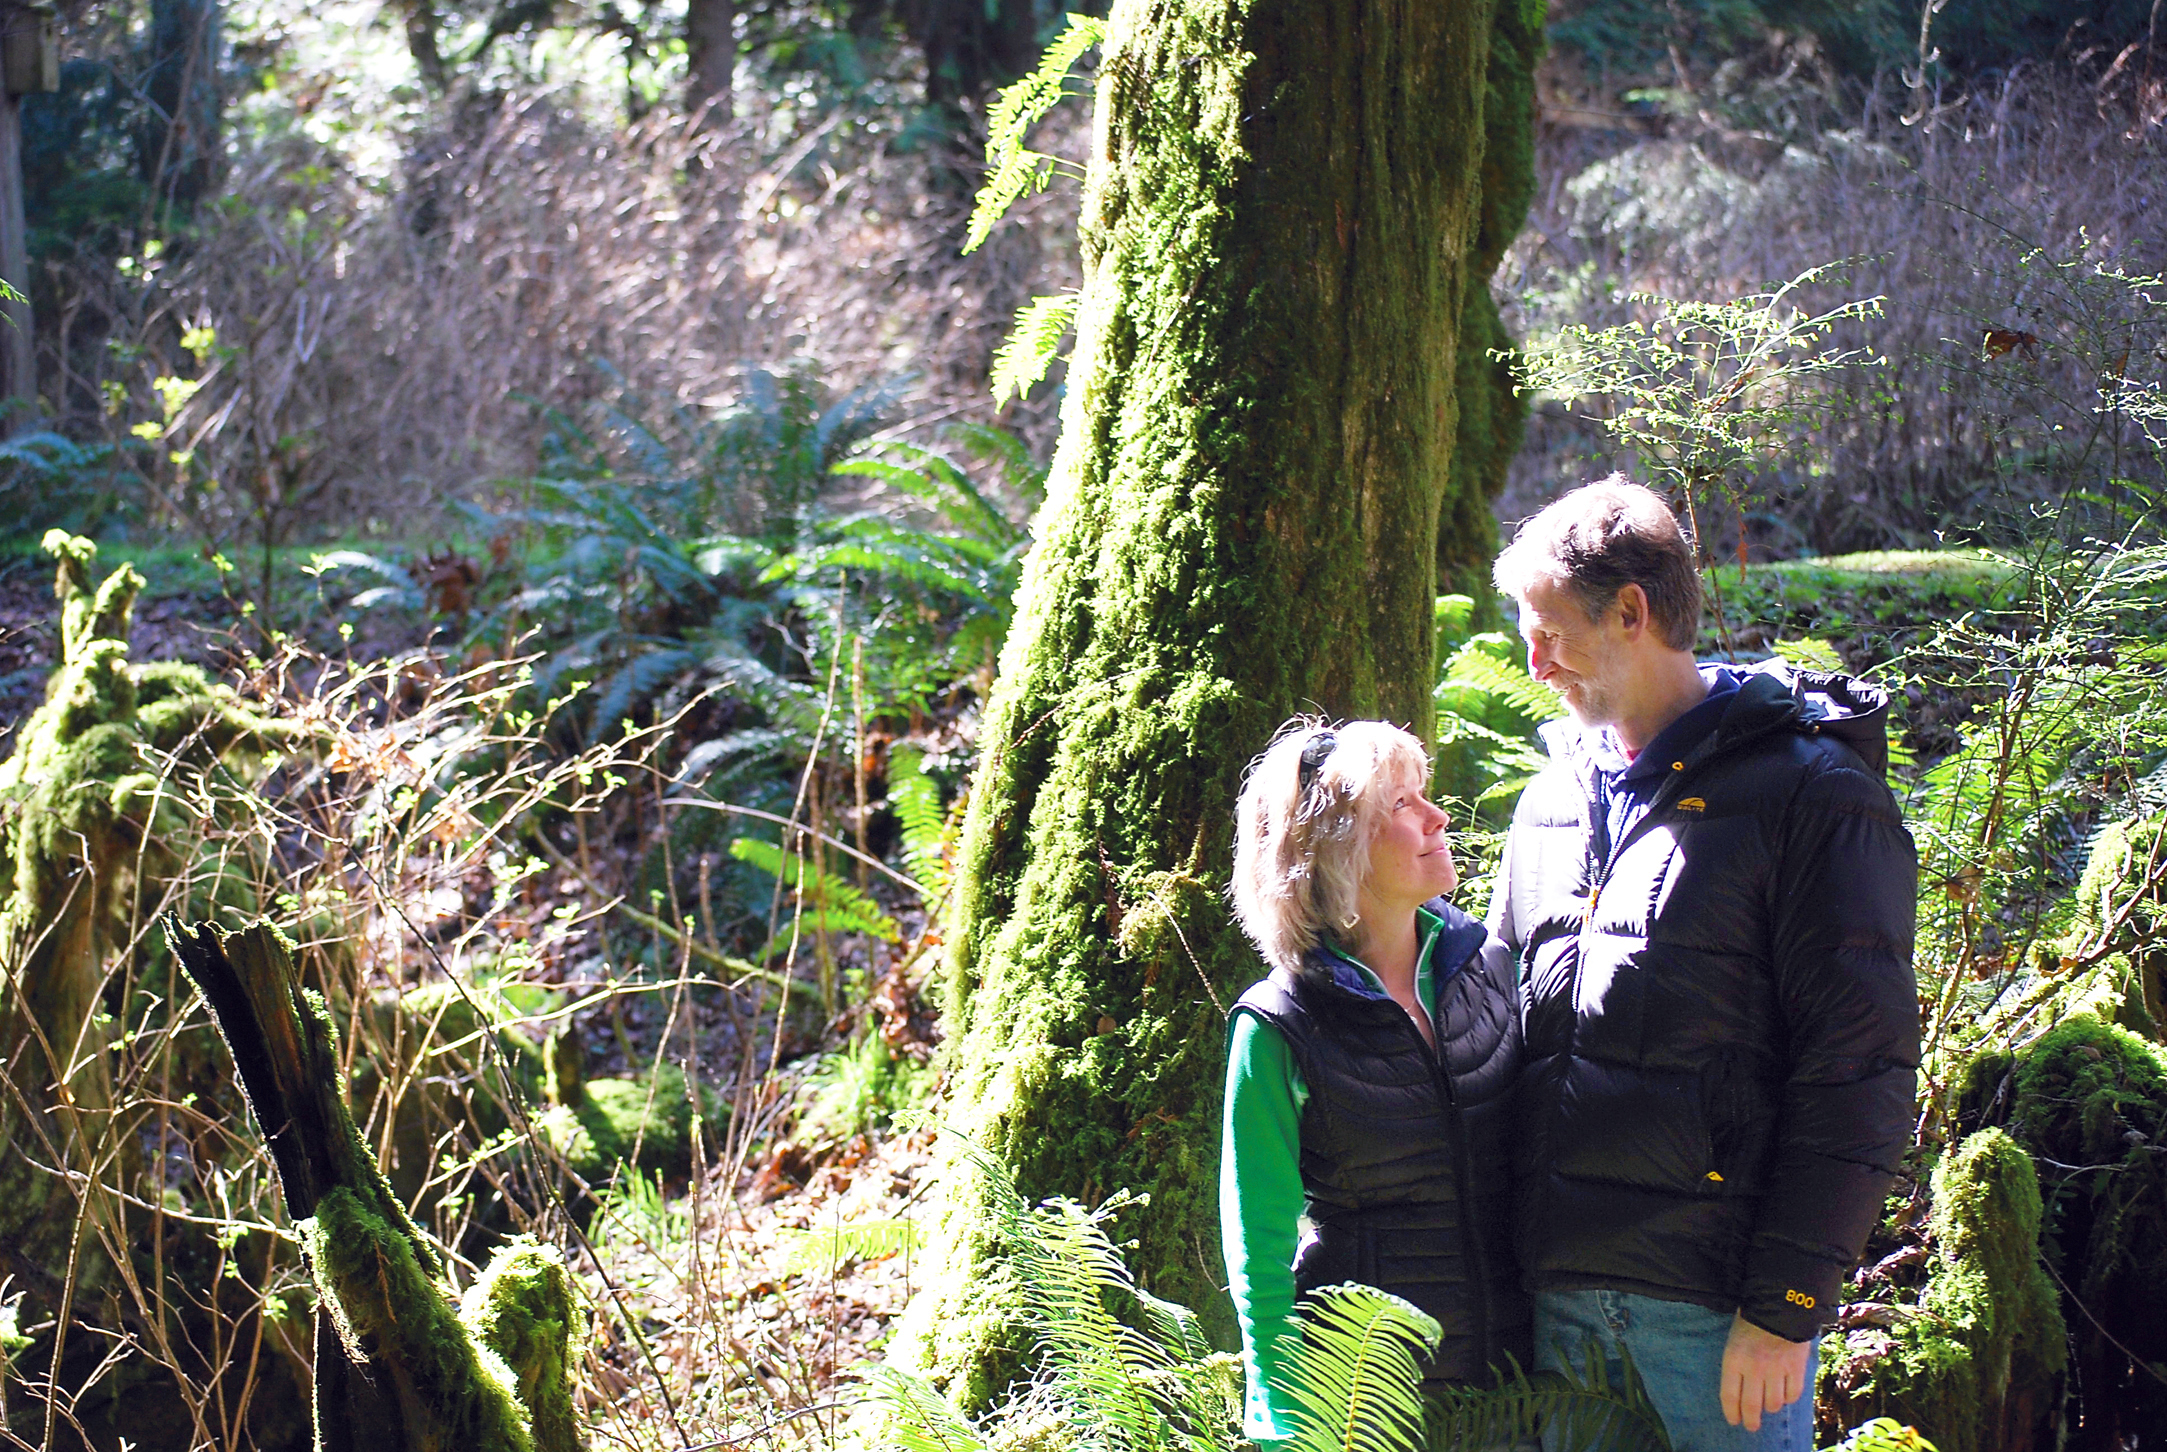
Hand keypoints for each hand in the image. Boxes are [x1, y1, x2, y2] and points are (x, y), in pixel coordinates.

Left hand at [1720, 1313, 1810, 1431]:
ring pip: (1773, 1403)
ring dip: (1771, 1406)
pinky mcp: (1796, 1368)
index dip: (1732, 1412)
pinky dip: (1789, 1398)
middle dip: (1751, 1421)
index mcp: (1733, 1359)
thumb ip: (1737, 1364)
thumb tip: (1740, 1390)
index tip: (1735, 1421)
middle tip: (1752, 1426)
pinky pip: (1793, 1394)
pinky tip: (1785, 1393)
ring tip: (1769, 1403)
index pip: (1730, 1396)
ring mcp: (1776, 1369)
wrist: (1780, 1302)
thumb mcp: (1734, 1338)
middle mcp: (1754, 1368)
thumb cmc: (1752, 1319)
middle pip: (1752, 1406)